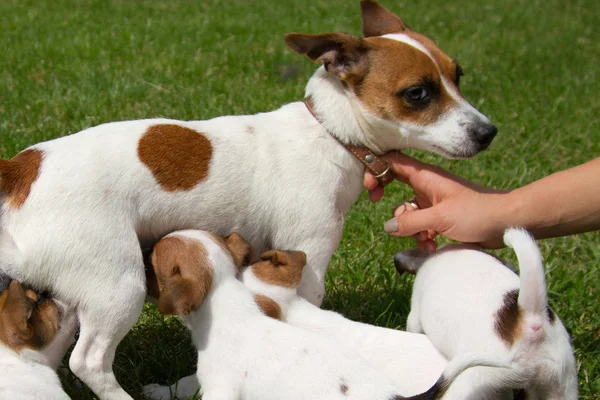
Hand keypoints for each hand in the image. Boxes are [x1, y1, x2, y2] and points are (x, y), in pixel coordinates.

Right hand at [364, 152, 507, 249]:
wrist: (508, 222)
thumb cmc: (478, 213)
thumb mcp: (441, 218)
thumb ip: (411, 222)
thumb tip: (388, 226)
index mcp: (426, 176)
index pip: (392, 161)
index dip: (376, 169)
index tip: (371, 190)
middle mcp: (427, 185)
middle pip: (395, 182)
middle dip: (388, 200)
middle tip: (381, 208)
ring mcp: (433, 200)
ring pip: (408, 211)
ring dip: (410, 227)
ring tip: (425, 240)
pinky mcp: (441, 216)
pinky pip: (421, 224)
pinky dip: (422, 235)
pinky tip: (432, 245)